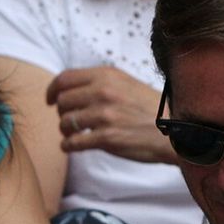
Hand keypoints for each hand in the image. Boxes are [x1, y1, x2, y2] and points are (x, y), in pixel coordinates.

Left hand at [46, 67, 175, 163]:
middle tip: (69, 122)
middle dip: (61, 113)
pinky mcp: (107, 138)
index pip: (65, 79)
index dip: (52, 90)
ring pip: (65, 122)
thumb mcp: (126, 84)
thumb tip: (71, 89)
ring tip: (73, 135)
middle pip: (62, 102)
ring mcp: (104, 115)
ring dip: (65, 131)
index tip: (50, 100)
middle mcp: (103, 92)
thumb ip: (101, 83)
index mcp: (107, 76)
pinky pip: (73, 143)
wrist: (174, 130)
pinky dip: (68, 146)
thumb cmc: (149, 109)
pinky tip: (73, 147)